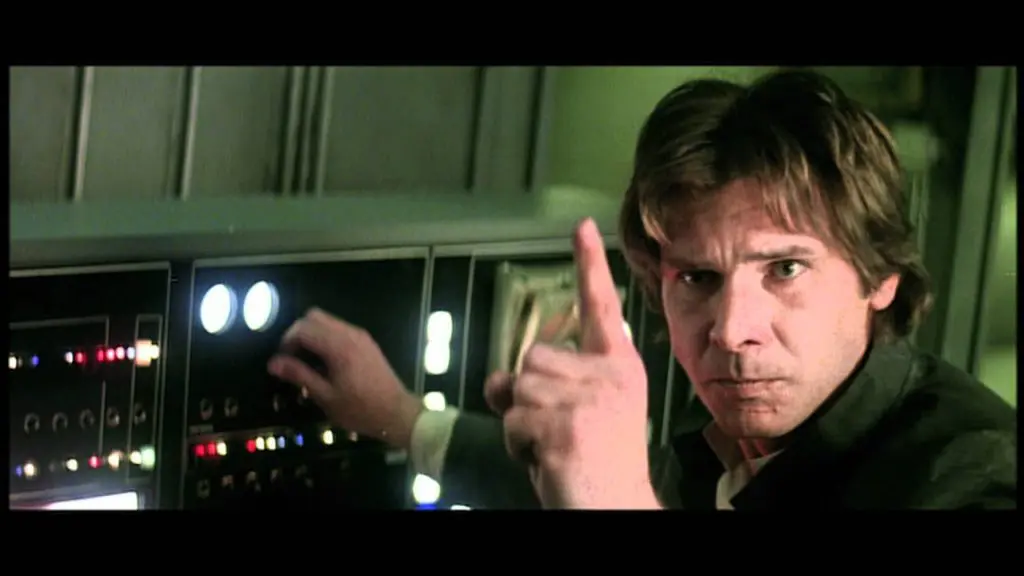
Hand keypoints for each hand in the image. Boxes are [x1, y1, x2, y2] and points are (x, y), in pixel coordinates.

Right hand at [267, 308, 422, 448]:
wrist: (396, 413)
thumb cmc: (359, 409)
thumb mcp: (325, 396)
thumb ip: (300, 375)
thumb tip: (273, 363)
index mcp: (339, 346)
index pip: (303, 328)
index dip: (287, 341)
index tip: (282, 361)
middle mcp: (350, 333)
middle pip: (314, 317)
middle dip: (298, 332)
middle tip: (292, 357)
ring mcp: (360, 335)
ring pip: (327, 321)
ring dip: (312, 334)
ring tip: (307, 360)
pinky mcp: (366, 341)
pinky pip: (339, 328)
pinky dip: (326, 337)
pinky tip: (324, 360)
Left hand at [485, 219, 658, 508]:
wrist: (616, 509)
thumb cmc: (598, 469)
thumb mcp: (577, 415)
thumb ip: (546, 386)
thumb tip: (500, 380)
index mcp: (620, 369)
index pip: (602, 307)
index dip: (589, 264)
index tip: (582, 225)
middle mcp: (611, 377)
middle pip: (532, 358)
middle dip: (526, 398)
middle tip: (556, 434)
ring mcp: (590, 400)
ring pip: (516, 387)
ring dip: (520, 425)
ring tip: (554, 449)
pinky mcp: (567, 425)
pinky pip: (511, 421)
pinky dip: (517, 446)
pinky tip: (549, 462)